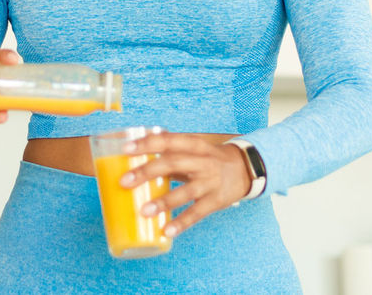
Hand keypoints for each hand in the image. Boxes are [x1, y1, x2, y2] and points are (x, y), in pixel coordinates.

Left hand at [119, 133, 253, 237]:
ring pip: (185, 191)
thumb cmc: (211, 158)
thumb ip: (170, 150)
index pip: (168, 140)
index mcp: (194, 145)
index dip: (147, 144)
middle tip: (124, 181)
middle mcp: (202, 162)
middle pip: (173, 163)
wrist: (247, 168)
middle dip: (147, 171)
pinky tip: (167, 231)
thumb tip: (138, 151)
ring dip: (164, 201)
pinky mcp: (216, 201)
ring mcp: (210, 182)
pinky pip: (197, 213)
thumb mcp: (195, 148)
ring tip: (144, 211)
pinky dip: (182, 222)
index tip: (126, 149)